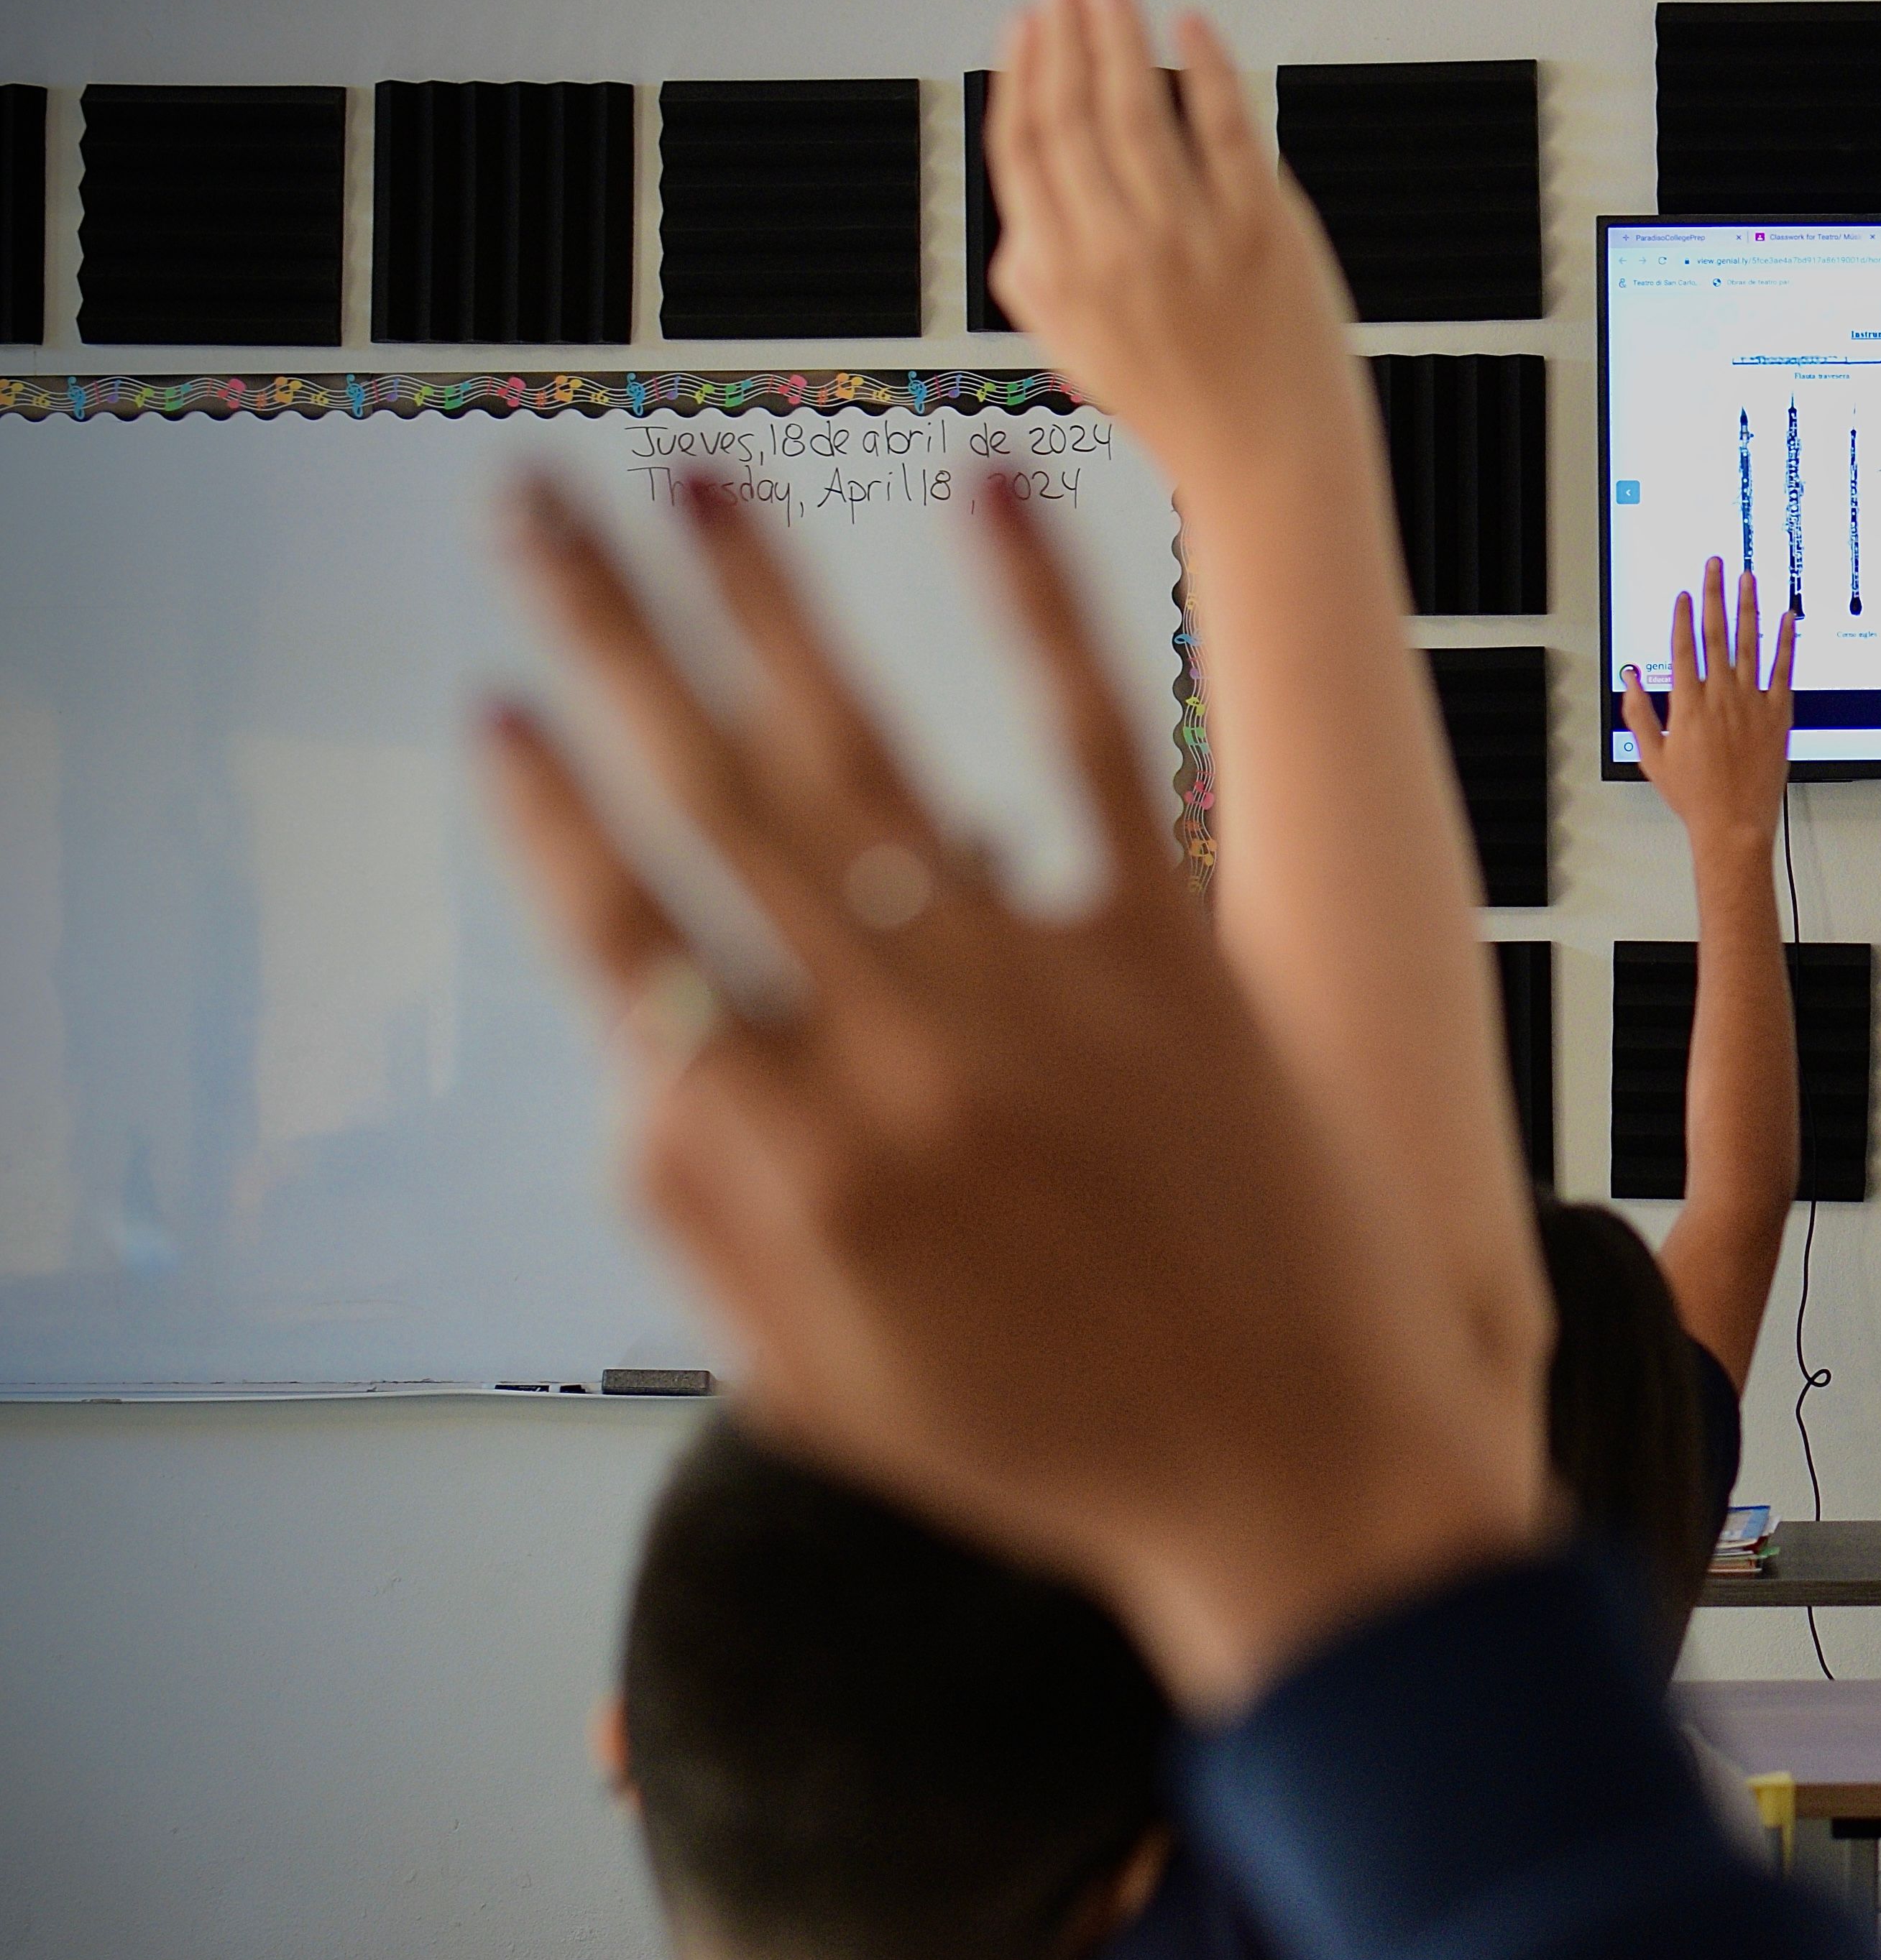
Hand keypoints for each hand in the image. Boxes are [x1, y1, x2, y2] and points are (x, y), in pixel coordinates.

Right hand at [482, 468, 1551, 1716]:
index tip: (495, 705)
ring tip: (689, 480)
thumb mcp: (830, 1385)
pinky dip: (1038, 610)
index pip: (627, 943)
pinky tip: (984, 487)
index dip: (549, 816)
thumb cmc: (1062, 1447)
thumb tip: (625, 1068)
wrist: (1307, 1479)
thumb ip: (704, 1233)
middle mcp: (900, 1061)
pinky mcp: (1182, 964)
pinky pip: (1098, 750)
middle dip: (605, 639)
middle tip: (528, 505)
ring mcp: (1044, 1000)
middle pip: (716, 803)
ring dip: (767, 600)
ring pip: (869, 752)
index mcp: (799, 1167)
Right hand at [981, 0, 1366, 490]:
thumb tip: (1018, 205)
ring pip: (1139, 106)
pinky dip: (1205, 64)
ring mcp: (1191, 238)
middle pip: (1073, 111)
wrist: (1270, 464)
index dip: (1020, 73)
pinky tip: (1192, 26)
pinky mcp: (1262, 230)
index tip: (1025, 24)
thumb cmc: (1184, 405)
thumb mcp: (1076, 351)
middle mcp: (1119, 252)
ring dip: (1121, 31)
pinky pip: (1226, 125)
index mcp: (1061, 278)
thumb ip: (1038, 277)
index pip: (1022, 146)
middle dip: (1065, 31)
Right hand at [1626, 560, 1797, 850]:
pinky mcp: (1778, 716)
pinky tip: (1788, 619)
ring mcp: (1752, 705)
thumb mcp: (1653, 757)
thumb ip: (1639, 713)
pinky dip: (1786, 642)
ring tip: (1748, 578)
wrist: (1733, 825)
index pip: (1684, 647)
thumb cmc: (1695, 797)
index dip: (1683, 616)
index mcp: (1688, 706)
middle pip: (1716, 634)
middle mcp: (1721, 698)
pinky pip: (1783, 671)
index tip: (1684, 594)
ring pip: (1750, 644)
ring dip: (1748, 607)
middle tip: (1715, 565)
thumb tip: (1631, 680)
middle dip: (1714, 594)